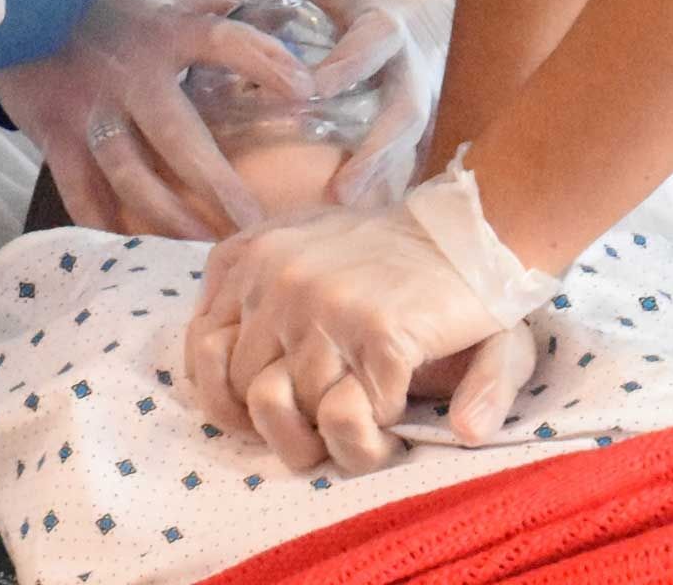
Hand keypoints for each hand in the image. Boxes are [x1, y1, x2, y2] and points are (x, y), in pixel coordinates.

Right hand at [0, 0, 314, 240]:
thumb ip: (205, 1)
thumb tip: (259, 3)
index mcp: (164, 30)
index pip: (225, 40)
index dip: (265, 61)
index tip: (306, 92)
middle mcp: (131, 75)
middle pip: (179, 137)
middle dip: (218, 185)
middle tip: (256, 226)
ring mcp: (89, 109)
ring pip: (131, 175)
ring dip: (167, 216)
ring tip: (202, 248)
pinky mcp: (54, 133)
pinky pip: (81, 189)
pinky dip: (104, 223)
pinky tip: (131, 250)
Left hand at [184, 148, 556, 474]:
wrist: (470, 235)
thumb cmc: (387, 261)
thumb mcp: (300, 258)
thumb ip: (244, 305)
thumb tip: (202, 377)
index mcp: (250, 260)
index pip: (202, 351)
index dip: (230, 399)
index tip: (276, 409)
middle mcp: (276, 278)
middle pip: (246, 396)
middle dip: (289, 429)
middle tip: (332, 424)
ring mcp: (324, 305)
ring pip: (297, 416)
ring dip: (336, 437)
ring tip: (369, 419)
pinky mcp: (377, 334)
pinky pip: (352, 420)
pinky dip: (377, 434)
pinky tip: (397, 410)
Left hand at [292, 0, 460, 207]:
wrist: (437, 4)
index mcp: (385, 26)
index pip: (371, 44)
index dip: (346, 65)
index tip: (313, 88)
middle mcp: (410, 69)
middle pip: (404, 111)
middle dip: (376, 147)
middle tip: (342, 185)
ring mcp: (424, 102)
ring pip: (411, 145)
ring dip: (381, 177)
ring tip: (346, 209)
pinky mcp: (425, 127)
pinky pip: (414, 161)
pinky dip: (390, 188)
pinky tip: (364, 222)